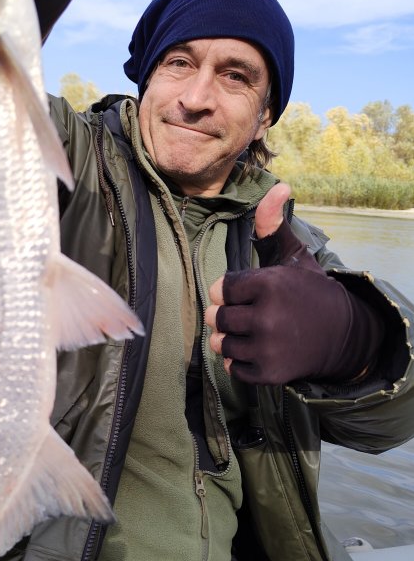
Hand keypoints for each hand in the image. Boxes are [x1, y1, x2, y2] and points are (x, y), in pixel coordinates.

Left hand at [204, 184, 383, 384]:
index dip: (227, 290)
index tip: (243, 293)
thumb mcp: (292, 257)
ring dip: (230, 340)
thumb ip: (272, 226)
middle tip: (247, 314)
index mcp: (268, 285)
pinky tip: (257, 351)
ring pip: (221, 344)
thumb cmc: (309, 292)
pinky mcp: (270, 373)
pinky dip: (240, 363)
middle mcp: (267, 317)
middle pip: (217, 317)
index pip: (219, 289)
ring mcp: (268, 348)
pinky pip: (234, 369)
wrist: (343, 334)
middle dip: (225, 315)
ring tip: (250, 332)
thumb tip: (278, 186)